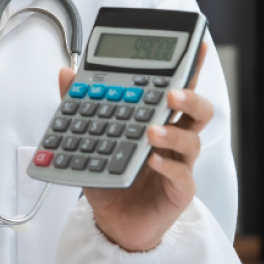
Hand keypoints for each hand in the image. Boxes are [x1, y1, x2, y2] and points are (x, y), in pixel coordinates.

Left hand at [58, 42, 212, 251]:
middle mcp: (171, 135)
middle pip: (196, 109)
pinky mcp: (177, 189)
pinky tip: (153, 160)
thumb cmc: (109, 169)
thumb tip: (67, 72)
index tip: (196, 46)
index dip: (190, 66)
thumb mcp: (89, 132)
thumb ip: (79, 101)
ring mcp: (177, 161)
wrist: (112, 216)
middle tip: (172, 91)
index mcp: (155, 115)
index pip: (176, 85)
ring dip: (172, 132)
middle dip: (187, 96)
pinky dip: (168, 166)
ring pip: (192, 140)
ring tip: (151, 130)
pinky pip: (181, 175)